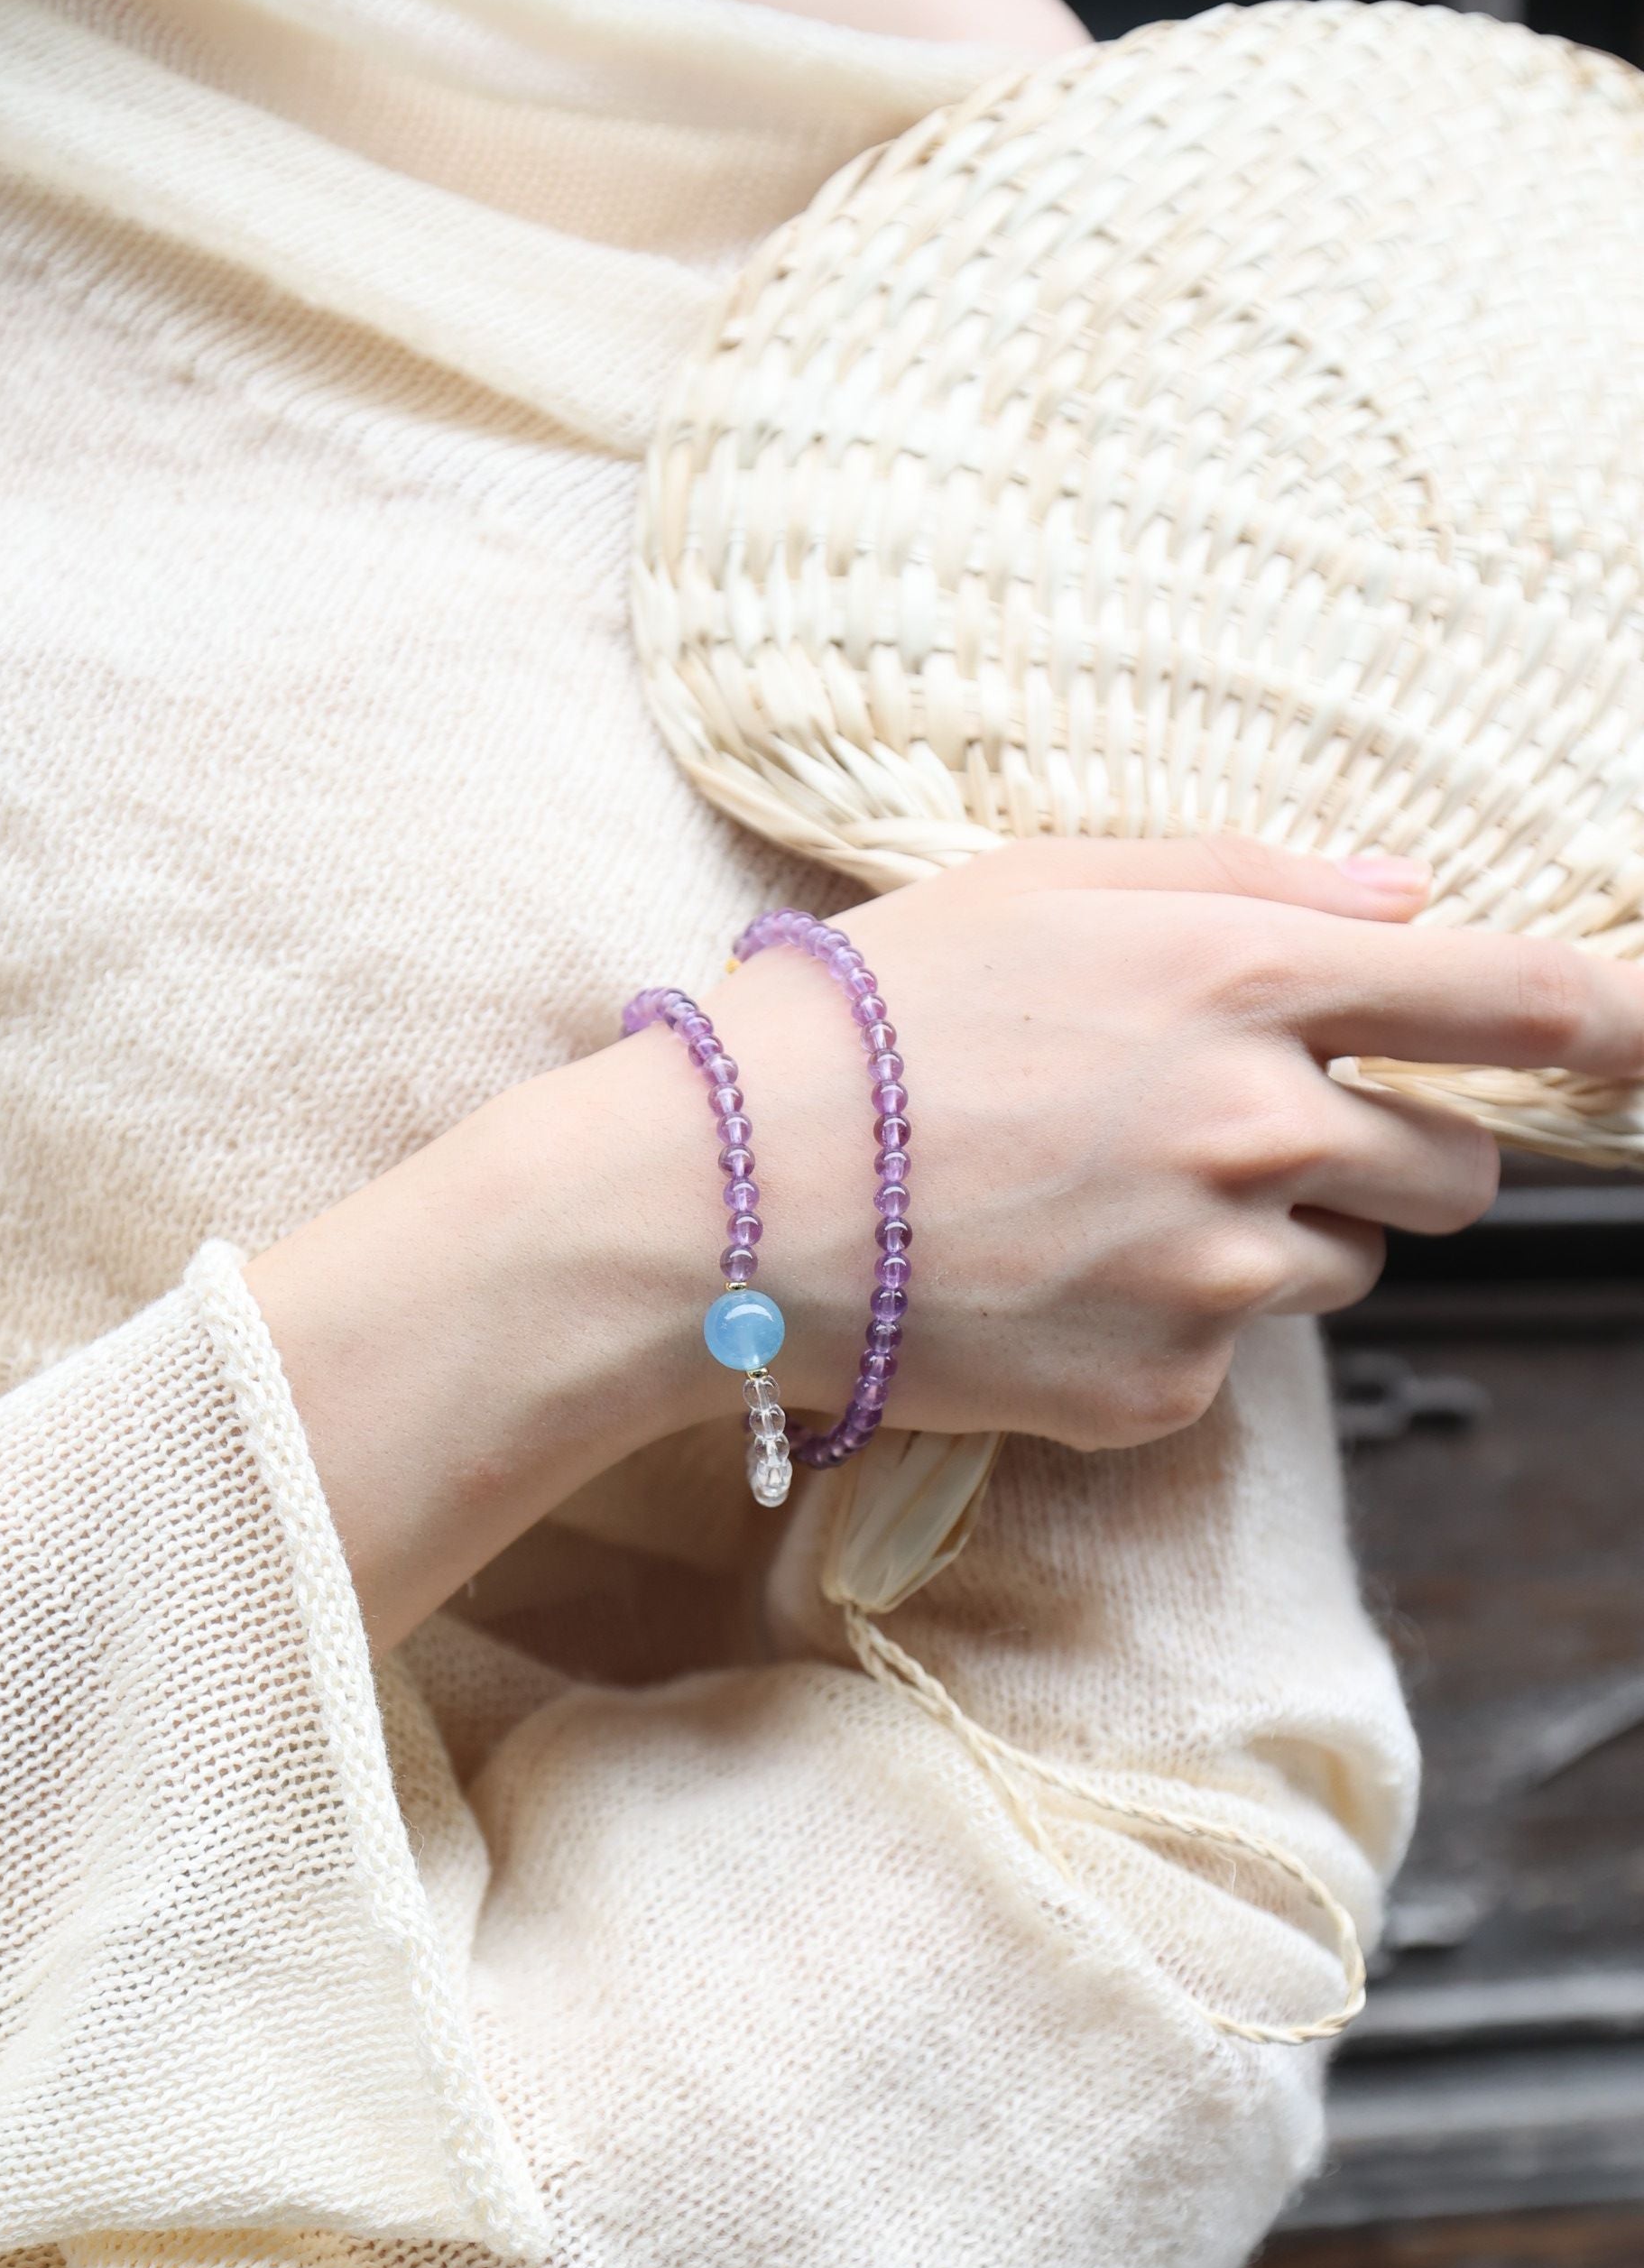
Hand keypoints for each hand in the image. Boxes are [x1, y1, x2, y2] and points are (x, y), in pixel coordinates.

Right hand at [252, 835, 1643, 1649]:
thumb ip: (1246, 877)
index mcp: (1241, 981)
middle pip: (1449, 1168)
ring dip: (1272, 1236)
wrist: (716, 1205)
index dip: (1607, 1021)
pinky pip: (1233, 1356)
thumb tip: (1404, 900)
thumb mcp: (1039, 881)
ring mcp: (1215, 1278)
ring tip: (1103, 1199)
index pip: (1513, 1001)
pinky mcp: (1161, 1390)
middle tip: (1236, 1127)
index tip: (1641, 1040)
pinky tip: (1050, 1276)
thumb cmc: (860, 1020)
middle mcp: (1257, 1132)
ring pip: (1344, 1269)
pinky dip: (1171, 1321)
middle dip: (1381, 1149)